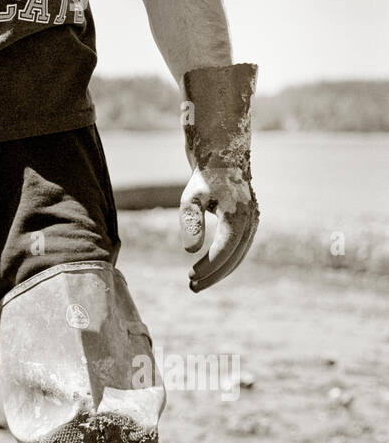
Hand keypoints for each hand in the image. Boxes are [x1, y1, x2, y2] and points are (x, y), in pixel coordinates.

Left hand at [180, 63, 258, 292]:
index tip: (189, 277)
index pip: (224, 250)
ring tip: (196, 283)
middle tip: (191, 288)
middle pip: (234, 257)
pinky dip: (226, 259)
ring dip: (220, 270)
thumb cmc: (204, 176)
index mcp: (239, 214)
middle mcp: (251, 219)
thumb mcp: (190, 198)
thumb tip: (191, 250)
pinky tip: (208, 268)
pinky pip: (240, 246)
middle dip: (214, 275)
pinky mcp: (249, 219)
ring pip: (239, 254)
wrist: (224, 155)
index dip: (208, 267)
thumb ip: (190, 223)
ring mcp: (253, 219)